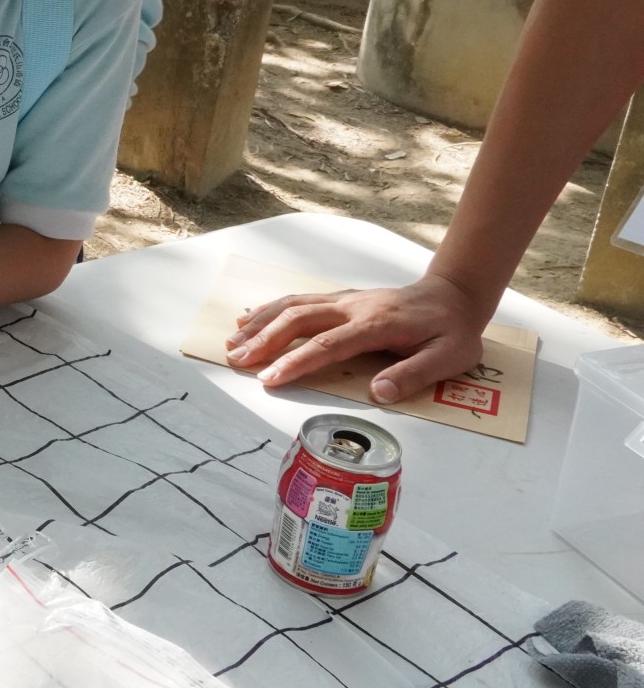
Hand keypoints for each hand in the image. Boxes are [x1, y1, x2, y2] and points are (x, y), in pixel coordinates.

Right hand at [224, 273, 492, 403]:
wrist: (454, 294)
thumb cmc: (452, 330)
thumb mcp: (450, 357)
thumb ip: (414, 374)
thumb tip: (379, 393)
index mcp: (376, 324)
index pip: (328, 344)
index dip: (296, 362)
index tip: (270, 379)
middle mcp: (353, 307)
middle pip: (299, 319)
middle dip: (265, 340)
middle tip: (238, 361)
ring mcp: (344, 299)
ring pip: (293, 305)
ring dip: (260, 323)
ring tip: (233, 342)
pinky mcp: (339, 298)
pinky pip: (298, 300)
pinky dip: (270, 309)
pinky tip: (249, 318)